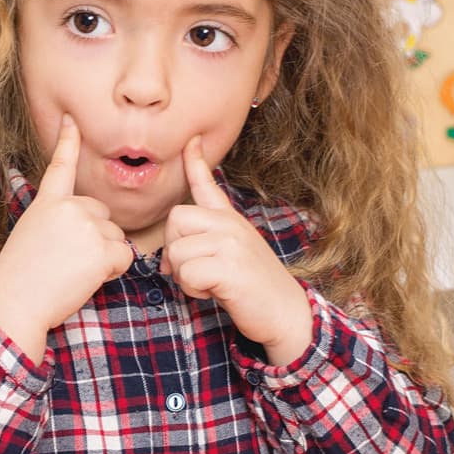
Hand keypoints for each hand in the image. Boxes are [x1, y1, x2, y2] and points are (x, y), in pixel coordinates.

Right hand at [0, 114, 132, 364]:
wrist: (15, 302)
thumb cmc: (21, 277)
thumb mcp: (31, 233)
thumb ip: (57, 219)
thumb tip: (89, 223)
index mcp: (47, 202)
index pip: (61, 165)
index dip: (68, 140)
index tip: (72, 119)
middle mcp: (69, 207)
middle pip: (103, 214)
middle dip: (95, 237)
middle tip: (66, 260)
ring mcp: (87, 226)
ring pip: (115, 237)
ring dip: (103, 257)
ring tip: (72, 271)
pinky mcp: (102, 250)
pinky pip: (124, 257)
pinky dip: (112, 272)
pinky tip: (87, 279)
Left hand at [161, 137, 313, 365]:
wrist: (287, 313)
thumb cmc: (253, 289)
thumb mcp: (232, 255)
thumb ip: (203, 246)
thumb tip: (165, 258)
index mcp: (231, 220)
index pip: (207, 184)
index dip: (195, 161)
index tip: (190, 140)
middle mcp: (231, 225)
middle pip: (175, 220)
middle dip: (174, 249)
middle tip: (196, 270)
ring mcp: (231, 243)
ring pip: (177, 252)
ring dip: (184, 276)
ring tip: (210, 284)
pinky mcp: (230, 267)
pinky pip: (187, 274)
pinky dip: (193, 290)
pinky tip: (215, 293)